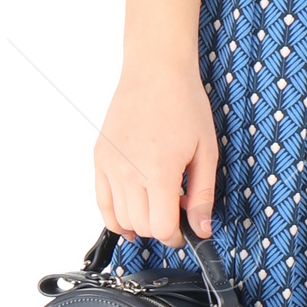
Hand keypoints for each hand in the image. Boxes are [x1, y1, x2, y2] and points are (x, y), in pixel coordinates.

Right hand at [94, 55, 219, 245]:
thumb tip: (202, 229)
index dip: (176, 236)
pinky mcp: (100, 159)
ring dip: (140, 222)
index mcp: (157, 170)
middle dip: (160, 228)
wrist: (155, 71)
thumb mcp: (206, 151)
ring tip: (158, 205)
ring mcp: (109, 165)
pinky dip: (115, 217)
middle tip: (176, 214)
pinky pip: (102, 202)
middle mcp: (128, 171)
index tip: (186, 230)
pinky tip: (130, 220)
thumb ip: (202, 195)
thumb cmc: (183, 103)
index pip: (160, 228)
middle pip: (140, 226)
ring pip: (120, 218)